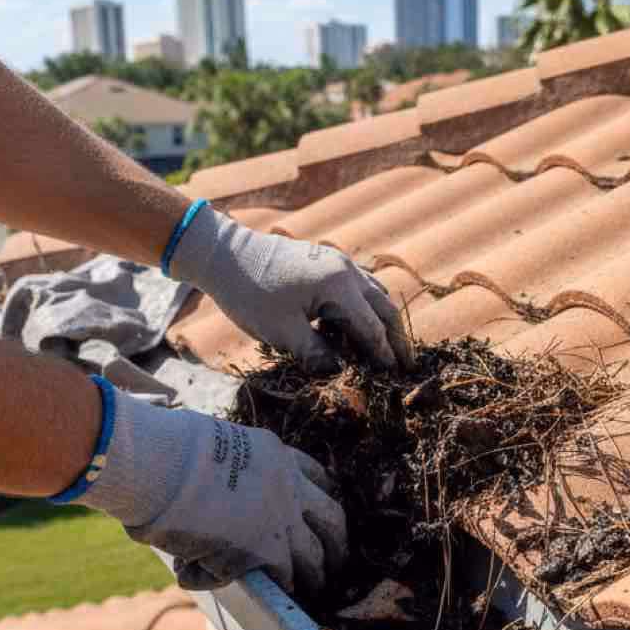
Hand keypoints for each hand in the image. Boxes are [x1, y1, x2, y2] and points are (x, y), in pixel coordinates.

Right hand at [78, 387, 345, 591]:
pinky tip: (278, 592)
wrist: (165, 465)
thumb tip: (213, 488)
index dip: (322, 496)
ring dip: (316, 574)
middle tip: (337, 558)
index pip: (317, 476)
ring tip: (316, 585)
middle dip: (337, 542)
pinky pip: (280, 576)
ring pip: (314, 556)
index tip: (323, 510)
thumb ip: (229, 469)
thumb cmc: (171, 451)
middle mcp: (291, 488)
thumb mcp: (217, 446)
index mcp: (278, 456)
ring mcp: (283, 521)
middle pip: (332, 519)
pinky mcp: (265, 552)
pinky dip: (276, 586)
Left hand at [170, 205, 412, 372]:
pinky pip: (356, 287)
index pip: (373, 327)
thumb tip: (340, 373)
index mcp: (340, 286)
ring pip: (373, 294)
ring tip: (384, 349)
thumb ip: (317, 354)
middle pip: (385, 306)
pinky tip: (352, 329)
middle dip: (396, 337)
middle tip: (405, 364)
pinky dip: (363, 309)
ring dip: (381, 321)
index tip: (394, 377)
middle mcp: (346, 270)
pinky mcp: (324, 262)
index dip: (385, 354)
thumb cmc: (250, 292)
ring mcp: (337, 262)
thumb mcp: (282, 332)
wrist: (223, 253)